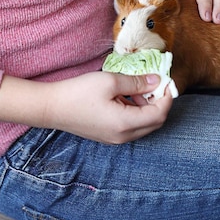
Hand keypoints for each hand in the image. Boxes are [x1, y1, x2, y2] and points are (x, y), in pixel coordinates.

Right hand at [0, 72, 172, 144]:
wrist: (51, 107)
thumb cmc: (79, 92)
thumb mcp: (110, 81)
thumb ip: (136, 83)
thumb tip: (157, 80)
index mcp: (126, 124)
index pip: (159, 114)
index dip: (167, 97)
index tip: (168, 80)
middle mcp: (123, 136)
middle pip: (154, 122)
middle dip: (160, 102)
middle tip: (157, 83)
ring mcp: (115, 139)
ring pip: (143, 125)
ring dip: (147, 106)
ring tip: (138, 87)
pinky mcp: (107, 136)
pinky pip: (131, 126)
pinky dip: (135, 111)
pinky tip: (126, 96)